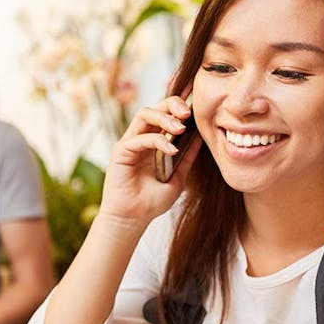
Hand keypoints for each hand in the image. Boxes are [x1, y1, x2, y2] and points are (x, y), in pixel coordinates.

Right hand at [99, 95, 201, 225]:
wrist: (134, 219)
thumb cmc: (152, 201)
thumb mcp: (178, 176)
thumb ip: (188, 157)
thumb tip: (202, 137)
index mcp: (153, 141)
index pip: (165, 113)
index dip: (179, 106)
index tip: (197, 109)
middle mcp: (140, 138)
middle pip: (154, 107)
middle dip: (172, 104)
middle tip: (188, 113)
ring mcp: (129, 143)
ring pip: (144, 115)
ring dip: (164, 118)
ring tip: (180, 128)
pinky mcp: (120, 152)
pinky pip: (139, 138)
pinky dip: (157, 140)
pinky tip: (171, 150)